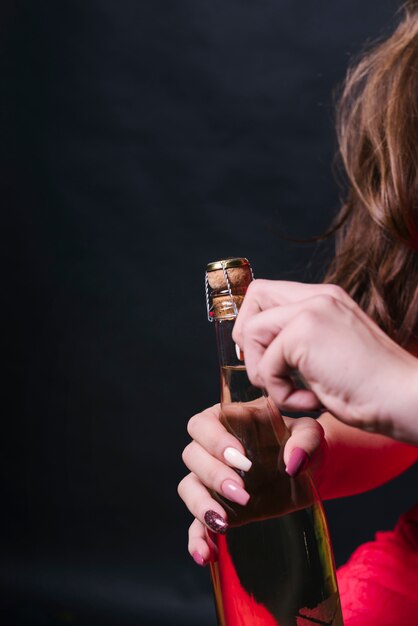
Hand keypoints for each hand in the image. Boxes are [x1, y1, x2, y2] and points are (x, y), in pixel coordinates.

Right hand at [177, 403, 324, 565]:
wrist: (311, 472)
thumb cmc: (303, 444)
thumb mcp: (311, 434)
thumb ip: (305, 440)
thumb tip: (293, 461)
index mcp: (228, 421)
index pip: (202, 424)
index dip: (214, 440)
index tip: (241, 458)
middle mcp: (212, 449)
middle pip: (191, 455)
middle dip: (213, 475)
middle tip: (242, 492)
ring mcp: (212, 482)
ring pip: (188, 488)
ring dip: (201, 505)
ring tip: (223, 523)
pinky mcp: (219, 509)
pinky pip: (196, 525)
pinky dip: (197, 539)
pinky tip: (205, 555)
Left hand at [232, 280, 417, 443]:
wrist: (404, 399)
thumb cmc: (372, 387)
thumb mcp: (330, 352)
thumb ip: (300, 341)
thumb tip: (260, 350)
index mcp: (325, 298)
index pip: (268, 292)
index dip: (254, 322)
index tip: (265, 356)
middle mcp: (318, 296)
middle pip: (255, 296)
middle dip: (248, 338)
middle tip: (267, 371)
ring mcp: (311, 310)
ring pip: (252, 333)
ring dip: (264, 373)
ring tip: (295, 393)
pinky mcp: (305, 333)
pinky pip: (266, 366)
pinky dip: (280, 393)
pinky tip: (309, 401)